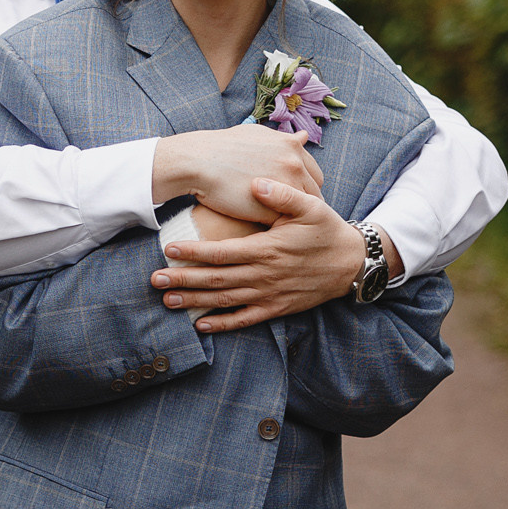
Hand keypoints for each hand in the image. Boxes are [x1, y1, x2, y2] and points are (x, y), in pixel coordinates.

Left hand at [152, 180, 364, 332]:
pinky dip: (222, 325)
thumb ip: (282, 195)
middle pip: (216, 279)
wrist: (352, 263)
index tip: (168, 250)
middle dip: (184, 280)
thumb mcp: (310, 206)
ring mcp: (270, 294)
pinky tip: (201, 326)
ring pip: (226, 301)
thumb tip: (256, 182)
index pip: (222, 252)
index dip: (194, 252)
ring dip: (195, 302)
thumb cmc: (327, 230)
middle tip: (155, 280)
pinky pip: (245, 319)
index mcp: (268, 248)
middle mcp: (265, 275)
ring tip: (168, 300)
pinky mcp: (277, 308)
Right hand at [153, 125, 322, 223]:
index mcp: (291, 146)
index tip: (293, 195)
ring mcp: (285, 187)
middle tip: (288, 211)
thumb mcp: (257, 135)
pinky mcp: (272, 209)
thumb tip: (304, 137)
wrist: (196, 162)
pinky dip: (278, 226)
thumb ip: (283, 140)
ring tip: (283, 223)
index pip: (315, 174)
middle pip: (314, 193)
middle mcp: (294, 164)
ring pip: (302, 210)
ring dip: (294, 216)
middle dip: (304, 202)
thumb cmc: (221, 148)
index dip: (304, 186)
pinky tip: (268, 227)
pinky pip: (284, 223)